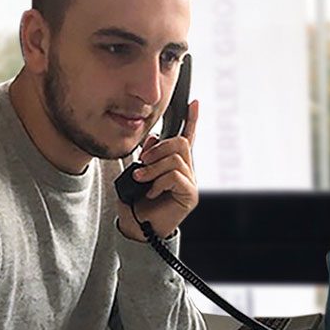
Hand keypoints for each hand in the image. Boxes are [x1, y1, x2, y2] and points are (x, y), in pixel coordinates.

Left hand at [116, 100, 199, 241]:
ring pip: (175, 159)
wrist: (136, 227)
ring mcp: (189, 183)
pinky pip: (175, 176)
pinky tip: (151, 192)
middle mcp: (186, 171)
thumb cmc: (136, 202)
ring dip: (153, 168)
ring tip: (141, 179)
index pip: (187, 137)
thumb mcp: (137, 173)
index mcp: (175, 163)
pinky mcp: (189, 196)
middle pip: (180, 143)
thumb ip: (147, 156)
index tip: (192, 102)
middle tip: (142, 162)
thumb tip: (154, 138)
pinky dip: (158, 182)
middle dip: (157, 149)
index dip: (191, 120)